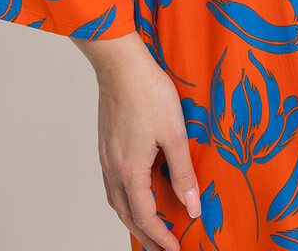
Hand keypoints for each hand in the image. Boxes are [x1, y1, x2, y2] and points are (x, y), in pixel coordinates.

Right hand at [94, 54, 201, 250]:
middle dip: (145, 236)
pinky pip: (112, 184)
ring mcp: (106, 157)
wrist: (120, 65)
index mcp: (131, 172)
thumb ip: (183, 173)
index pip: (145, 218)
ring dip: (132, 218)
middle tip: (162, 248)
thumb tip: (192, 206)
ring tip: (149, 227)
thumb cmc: (148, 93)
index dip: (161, 238)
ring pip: (116, 201)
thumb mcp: (175, 134)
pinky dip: (124, 198)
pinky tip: (136, 191)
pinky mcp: (105, 145)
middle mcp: (114, 169)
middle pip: (127, 215)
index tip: (175, 249)